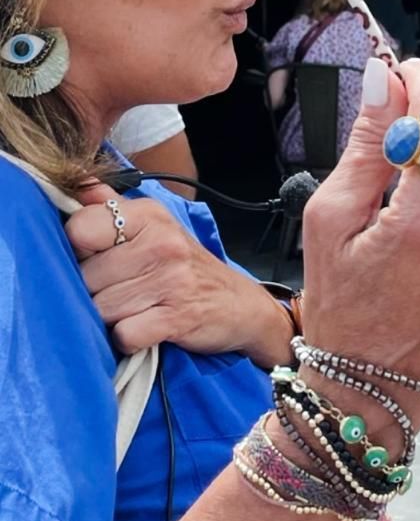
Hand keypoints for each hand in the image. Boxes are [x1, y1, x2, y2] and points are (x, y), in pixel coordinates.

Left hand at [66, 187, 289, 365]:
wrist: (241, 305)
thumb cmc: (186, 267)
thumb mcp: (156, 226)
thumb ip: (112, 206)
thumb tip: (78, 182)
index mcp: (149, 215)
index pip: (79, 229)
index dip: (79, 251)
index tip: (98, 259)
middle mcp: (161, 243)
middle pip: (86, 277)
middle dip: (96, 291)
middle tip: (124, 290)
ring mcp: (171, 280)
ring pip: (101, 308)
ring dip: (113, 317)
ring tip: (136, 308)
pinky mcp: (177, 318)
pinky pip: (124, 334)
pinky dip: (129, 338)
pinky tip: (145, 328)